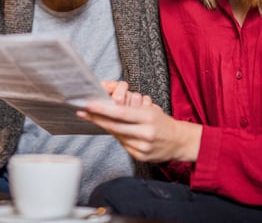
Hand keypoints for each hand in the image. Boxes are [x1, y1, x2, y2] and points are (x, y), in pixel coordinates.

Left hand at [79, 84, 201, 163]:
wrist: (179, 141)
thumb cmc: (161, 122)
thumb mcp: (150, 110)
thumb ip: (130, 109)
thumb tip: (107, 106)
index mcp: (148, 118)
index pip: (121, 113)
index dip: (102, 109)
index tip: (88, 105)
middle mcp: (146, 134)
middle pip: (115, 126)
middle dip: (96, 118)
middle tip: (82, 112)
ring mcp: (143, 147)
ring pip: (117, 136)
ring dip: (105, 127)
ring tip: (96, 118)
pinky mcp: (141, 157)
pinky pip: (123, 145)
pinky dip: (117, 137)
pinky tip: (114, 131)